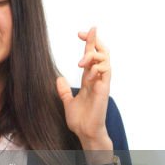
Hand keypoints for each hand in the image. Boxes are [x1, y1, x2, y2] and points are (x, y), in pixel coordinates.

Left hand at [55, 27, 111, 150]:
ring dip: (93, 54)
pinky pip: (106, 72)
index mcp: (89, 79)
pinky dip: (98, 66)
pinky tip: (88, 69)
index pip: (91, 56)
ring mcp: (102, 83)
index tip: (80, 33)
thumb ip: (64, 90)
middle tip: (85, 32)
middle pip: (101, 53)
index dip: (88, 43)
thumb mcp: (68, 101)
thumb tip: (58, 79)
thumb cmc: (80, 120)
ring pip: (106, 59)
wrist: (85, 132)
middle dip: (95, 40)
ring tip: (80, 61)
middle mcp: (97, 79)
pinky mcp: (104, 90)